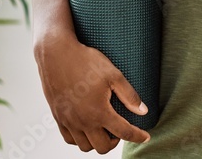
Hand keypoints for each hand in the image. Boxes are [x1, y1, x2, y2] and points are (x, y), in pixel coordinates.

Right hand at [35, 31, 151, 152]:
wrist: (56, 54)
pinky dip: (80, 139)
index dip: (137, 137)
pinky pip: (69, 139)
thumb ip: (129, 95)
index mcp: (99, 112)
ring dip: (97, 142)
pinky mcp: (58, 117)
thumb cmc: (85, 61)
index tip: (145, 137)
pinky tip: (86, 127)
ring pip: (85, 146)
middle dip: (115, 142)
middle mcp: (82, 121)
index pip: (123, 133)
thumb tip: (143, 111)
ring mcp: (68, 121)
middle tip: (120, 129)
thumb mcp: (113, 74)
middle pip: (102, 147)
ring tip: (104, 128)